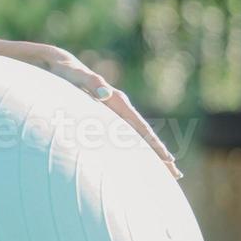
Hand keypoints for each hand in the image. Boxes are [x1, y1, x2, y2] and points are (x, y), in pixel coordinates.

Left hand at [7, 42, 183, 179]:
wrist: (64, 66)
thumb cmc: (68, 72)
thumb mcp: (76, 76)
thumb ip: (91, 82)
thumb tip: (105, 93)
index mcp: (117, 101)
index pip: (140, 127)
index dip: (153, 144)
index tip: (168, 159)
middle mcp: (121, 108)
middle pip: (145, 136)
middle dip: (160, 155)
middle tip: (176, 175)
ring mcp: (115, 114)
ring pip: (137, 138)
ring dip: (152, 156)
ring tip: (167, 173)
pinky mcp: (107, 118)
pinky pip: (125, 137)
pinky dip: (135, 150)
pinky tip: (139, 162)